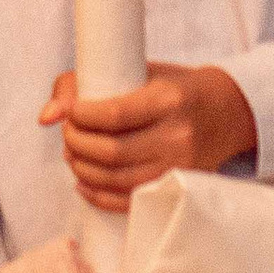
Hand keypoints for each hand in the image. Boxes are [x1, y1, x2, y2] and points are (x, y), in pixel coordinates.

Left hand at [40, 63, 259, 211]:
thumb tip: (46, 116)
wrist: (227, 112)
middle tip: (68, 133)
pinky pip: (128, 201)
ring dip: (82, 168)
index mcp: (169, 100)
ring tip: (74, 153)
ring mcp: (180, 167)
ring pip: (117, 179)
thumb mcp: (140, 71)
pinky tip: (84, 180)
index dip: (81, 117)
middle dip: (77, 144)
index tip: (70, 113)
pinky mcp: (177, 187)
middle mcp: (178, 136)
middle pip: (112, 152)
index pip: (115, 115)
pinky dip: (97, 194)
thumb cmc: (175, 88)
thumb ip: (86, 84)